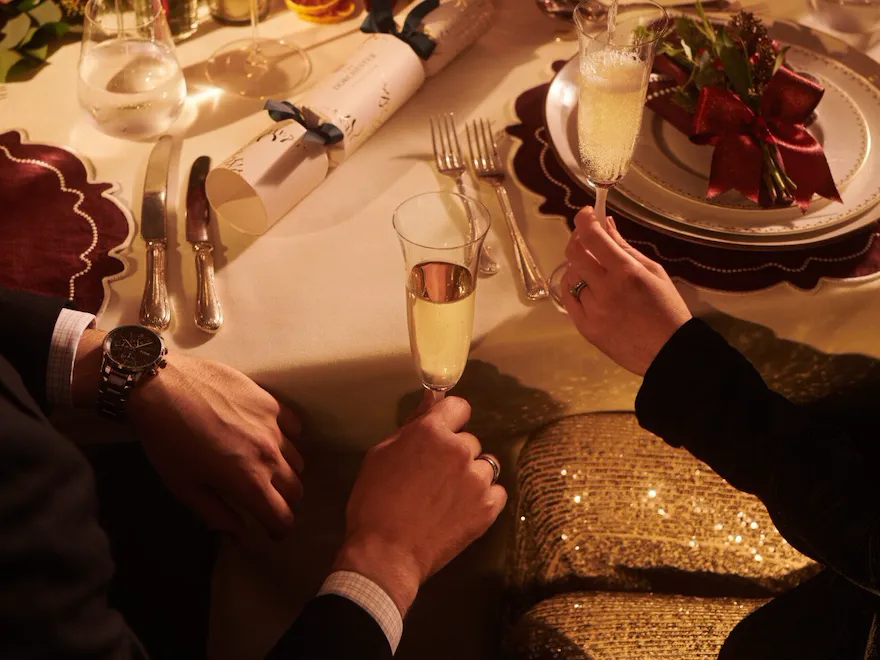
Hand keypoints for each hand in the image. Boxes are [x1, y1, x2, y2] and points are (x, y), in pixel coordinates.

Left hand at [126, 353, 304, 538]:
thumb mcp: (185, 487)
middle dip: (283, 501)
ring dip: (285, 470)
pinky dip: (286, 438)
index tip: (272, 532)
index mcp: (249, 482)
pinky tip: (268, 436)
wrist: (163, 387)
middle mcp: (269, 456)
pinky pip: (294, 427)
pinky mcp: (271, 403)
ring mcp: (274, 427)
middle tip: (266, 499)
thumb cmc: (168, 442)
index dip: (280, 530)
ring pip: (296, 459)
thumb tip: (241, 536)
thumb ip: (217, 515)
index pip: (282, 517)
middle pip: (295, 489)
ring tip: (265, 466)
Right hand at [334, 395, 506, 614]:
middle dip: (454, 454)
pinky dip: (482, 499)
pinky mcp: (487, 508)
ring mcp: (476, 480)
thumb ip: (412, 424)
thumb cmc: (374, 503)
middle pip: (469, 440)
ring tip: (446, 497)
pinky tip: (460, 510)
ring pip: (484, 465)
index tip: (444, 432)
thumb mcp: (380, 454)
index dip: (450, 420)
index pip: (459, 407)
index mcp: (431, 433)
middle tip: (432, 477)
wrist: (385, 554)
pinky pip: (496, 492)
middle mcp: (458, 450)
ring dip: (470, 476)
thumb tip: (431, 400)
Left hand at [562, 206, 691, 375]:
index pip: (593, 238)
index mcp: (626, 273)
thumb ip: (625, 247)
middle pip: (574, 254)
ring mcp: (592, 311)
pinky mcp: (585, 328)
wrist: (669, 352)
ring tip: (595, 270)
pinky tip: (585, 286)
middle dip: (577, 239)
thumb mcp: (653, 271)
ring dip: (579, 266)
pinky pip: (568, 299)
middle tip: (586, 237)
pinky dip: (573, 287)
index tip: (586, 213)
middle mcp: (605, 290)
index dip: (585, 220)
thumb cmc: (667, 308)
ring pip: (571, 276)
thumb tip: (605, 224)